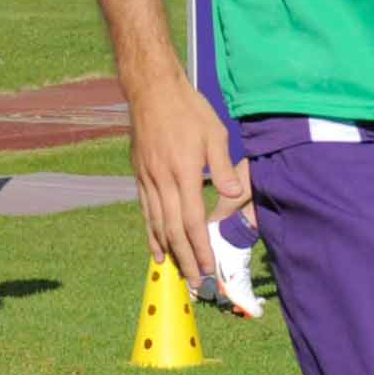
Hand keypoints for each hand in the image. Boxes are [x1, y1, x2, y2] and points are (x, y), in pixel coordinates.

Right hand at [126, 75, 248, 280]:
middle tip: (196, 283)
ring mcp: (148, 180)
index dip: (200, 248)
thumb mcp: (214, 133)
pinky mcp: (140, 175)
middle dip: (186, 259)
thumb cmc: (188, 109)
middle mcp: (162, 181)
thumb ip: (222, 167)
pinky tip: (156, 249)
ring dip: (169, 252)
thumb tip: (234, 195)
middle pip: (173, 230)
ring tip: (178, 273)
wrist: (152, 90)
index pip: (193, 221)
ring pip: (157, 224)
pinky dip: (151, 233)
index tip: (207, 268)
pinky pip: (145, 211)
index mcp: (183, 173)